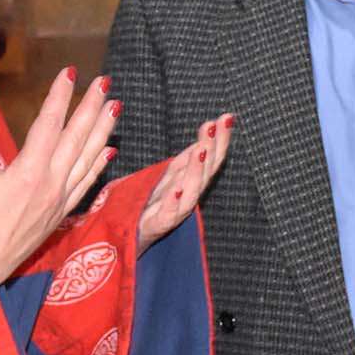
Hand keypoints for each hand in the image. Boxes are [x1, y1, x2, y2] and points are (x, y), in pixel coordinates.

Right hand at [0, 68, 117, 284]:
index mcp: (27, 172)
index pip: (48, 124)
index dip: (60, 96)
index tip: (69, 72)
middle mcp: (50, 184)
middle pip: (77, 137)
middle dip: (91, 106)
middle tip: (104, 81)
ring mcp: (60, 199)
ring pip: (89, 158)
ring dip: (103, 129)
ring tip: (114, 105)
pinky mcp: (62, 213)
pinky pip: (87, 183)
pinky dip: (100, 164)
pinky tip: (110, 149)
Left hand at [136, 114, 234, 253]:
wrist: (129, 236)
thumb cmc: (151, 204)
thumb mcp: (169, 175)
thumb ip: (186, 160)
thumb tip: (205, 136)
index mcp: (190, 181)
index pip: (210, 157)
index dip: (219, 139)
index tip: (226, 118)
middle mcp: (188, 195)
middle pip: (205, 171)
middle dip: (211, 148)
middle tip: (215, 125)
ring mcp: (175, 211)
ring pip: (191, 191)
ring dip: (197, 171)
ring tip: (201, 151)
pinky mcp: (158, 225)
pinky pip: (167, 213)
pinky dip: (172, 201)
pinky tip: (176, 189)